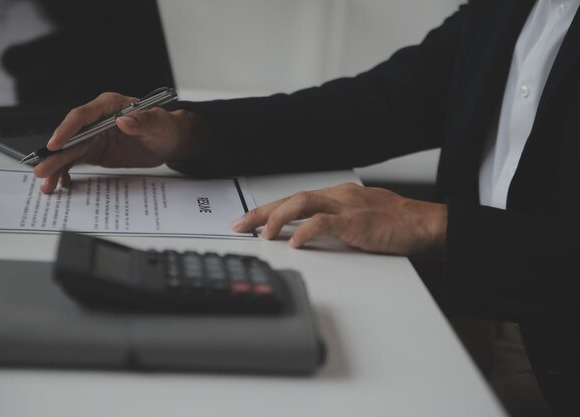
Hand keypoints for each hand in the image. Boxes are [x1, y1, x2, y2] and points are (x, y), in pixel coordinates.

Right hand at [33, 92, 198, 192]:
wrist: (168, 140)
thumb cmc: (165, 126)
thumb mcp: (159, 123)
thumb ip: (143, 121)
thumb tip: (125, 121)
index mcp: (109, 106)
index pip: (82, 115)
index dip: (67, 129)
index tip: (55, 144)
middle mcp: (96, 120)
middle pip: (70, 136)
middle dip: (55, 154)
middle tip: (42, 168)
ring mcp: (93, 136)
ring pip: (69, 151)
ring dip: (57, 167)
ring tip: (47, 184)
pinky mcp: (95, 151)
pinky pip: (76, 160)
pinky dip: (67, 172)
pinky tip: (61, 183)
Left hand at [232, 183, 446, 257]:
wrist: (426, 224)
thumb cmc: (396, 224)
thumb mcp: (359, 220)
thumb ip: (334, 224)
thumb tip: (306, 235)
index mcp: (338, 196)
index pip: (295, 201)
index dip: (268, 210)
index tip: (248, 221)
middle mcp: (339, 196)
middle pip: (291, 199)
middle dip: (261, 212)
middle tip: (239, 225)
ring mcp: (348, 207)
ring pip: (302, 203)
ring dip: (277, 218)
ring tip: (263, 234)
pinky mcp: (357, 222)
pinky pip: (324, 222)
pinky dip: (305, 231)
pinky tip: (293, 242)